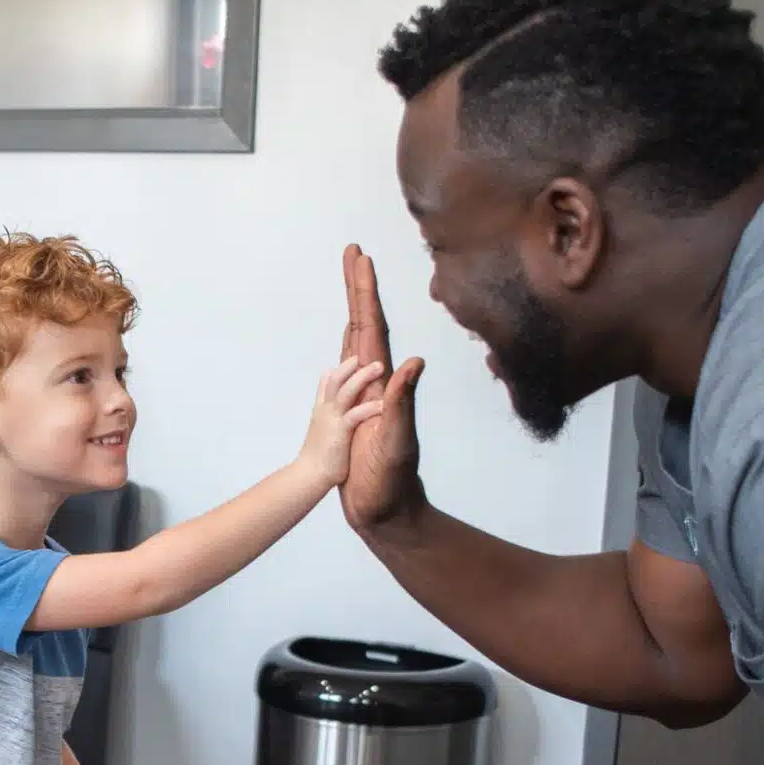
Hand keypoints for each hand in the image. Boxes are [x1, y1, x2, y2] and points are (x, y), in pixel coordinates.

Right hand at [294, 351, 389, 487]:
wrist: (309, 478)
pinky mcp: (340, 434)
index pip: (333, 378)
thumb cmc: (319, 454)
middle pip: (337, 377)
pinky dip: (368, 408)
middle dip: (352, 363)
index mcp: (325, 406)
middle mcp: (327, 409)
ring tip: (379, 367)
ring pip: (346, 391)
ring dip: (362, 377)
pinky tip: (382, 404)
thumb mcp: (322, 421)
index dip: (344, 364)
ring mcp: (332, 420)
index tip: (355, 352)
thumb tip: (327, 375)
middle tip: (368, 351)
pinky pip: (355, 416)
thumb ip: (326, 398)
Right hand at [338, 246, 428, 533]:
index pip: (373, 328)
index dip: (365, 291)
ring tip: (352, 279)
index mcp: (383, 383)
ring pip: (358, 342)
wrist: (387, 511)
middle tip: (353, 252)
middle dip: (358, 287)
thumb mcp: (398, 441)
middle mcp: (376, 383)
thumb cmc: (392, 481)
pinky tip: (349, 337)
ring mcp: (366, 395)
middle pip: (365, 325)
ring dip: (355, 308)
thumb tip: (414, 362)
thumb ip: (402, 403)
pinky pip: (350, 370)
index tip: (360, 257)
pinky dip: (349, 345)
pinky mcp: (356, 411)